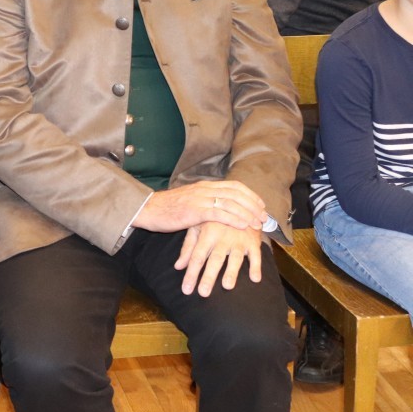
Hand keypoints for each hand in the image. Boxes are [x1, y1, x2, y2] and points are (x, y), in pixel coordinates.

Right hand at [132, 180, 266, 232]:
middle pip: (236, 193)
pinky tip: (243, 225)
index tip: (261, 205)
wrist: (148, 209)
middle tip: (264, 217)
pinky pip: (219, 213)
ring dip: (247, 213)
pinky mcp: (194, 211)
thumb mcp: (189, 200)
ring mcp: (200, 199)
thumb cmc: (167, 208)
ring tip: (258, 223)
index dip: (250, 195)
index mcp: (204, 185)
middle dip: (253, 205)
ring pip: (231, 203)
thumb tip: (220, 206)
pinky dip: (234, 219)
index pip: (234, 186)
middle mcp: (204, 189)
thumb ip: (205, 200)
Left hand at [175, 222, 263, 296]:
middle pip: (214, 259)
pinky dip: (256, 266)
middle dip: (209, 276)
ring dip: (232, 272)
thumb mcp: (197, 228)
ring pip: (235, 258)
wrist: (238, 203)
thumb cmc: (213, 219)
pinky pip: (256, 255)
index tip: (187, 290)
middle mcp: (222, 237)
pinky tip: (255, 279)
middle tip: (203, 293)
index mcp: (206, 233)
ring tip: (227, 286)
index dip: (191, 274)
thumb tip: (178, 266)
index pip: (197, 257)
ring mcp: (239, 239)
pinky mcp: (253, 241)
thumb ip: (188, 247)